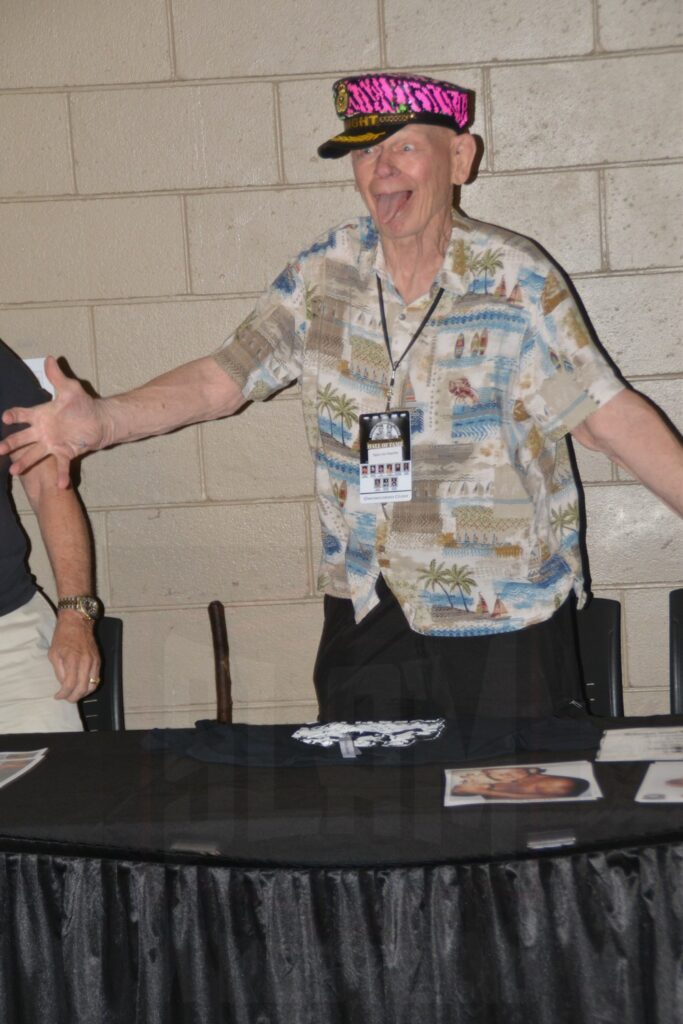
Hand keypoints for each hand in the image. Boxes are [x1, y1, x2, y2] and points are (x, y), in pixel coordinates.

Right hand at [0, 357, 106, 487]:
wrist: (100, 421)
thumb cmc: (83, 405)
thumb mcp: (70, 389)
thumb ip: (58, 377)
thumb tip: (50, 358)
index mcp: (42, 415)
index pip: (23, 416)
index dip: (14, 416)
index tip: (6, 418)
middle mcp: (43, 431)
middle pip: (22, 438)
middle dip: (10, 443)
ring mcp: (53, 444)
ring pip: (34, 454)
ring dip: (25, 462)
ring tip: (14, 471)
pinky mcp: (66, 453)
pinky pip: (62, 466)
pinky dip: (61, 476)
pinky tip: (60, 486)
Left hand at [48, 613, 101, 701]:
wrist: (78, 622)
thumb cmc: (63, 636)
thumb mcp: (53, 653)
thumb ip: (58, 670)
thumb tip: (62, 683)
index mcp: (73, 660)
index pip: (70, 684)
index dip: (63, 694)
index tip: (57, 696)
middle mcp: (86, 662)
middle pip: (83, 688)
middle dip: (74, 697)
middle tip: (66, 698)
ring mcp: (94, 661)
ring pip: (93, 685)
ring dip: (83, 693)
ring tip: (74, 694)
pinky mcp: (98, 660)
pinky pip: (96, 678)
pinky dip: (89, 685)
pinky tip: (82, 686)